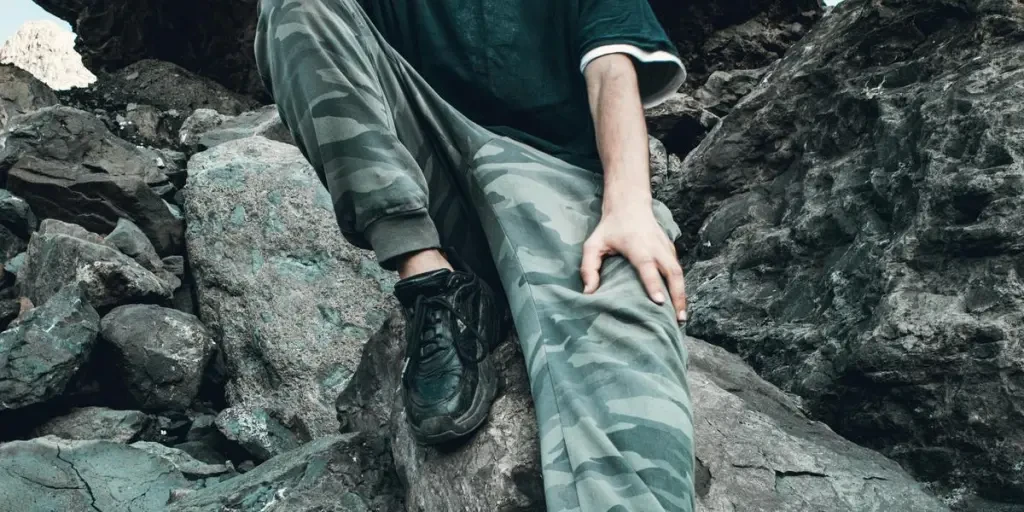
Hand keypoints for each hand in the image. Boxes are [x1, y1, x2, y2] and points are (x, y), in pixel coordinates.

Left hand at [580, 207, 686, 321]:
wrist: (629, 205)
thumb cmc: (609, 228)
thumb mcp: (593, 244)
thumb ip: (589, 268)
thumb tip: (588, 293)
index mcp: (637, 246)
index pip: (647, 267)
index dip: (654, 284)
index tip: (659, 302)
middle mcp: (656, 247)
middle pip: (672, 272)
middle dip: (677, 295)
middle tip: (680, 319)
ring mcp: (666, 248)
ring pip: (679, 272)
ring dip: (682, 294)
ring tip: (682, 317)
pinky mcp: (670, 249)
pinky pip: (678, 269)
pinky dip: (680, 286)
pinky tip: (679, 302)